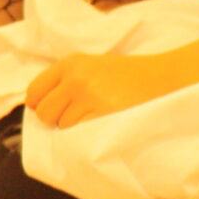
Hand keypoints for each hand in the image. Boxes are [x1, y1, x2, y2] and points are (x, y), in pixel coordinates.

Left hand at [26, 49, 175, 127]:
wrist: (164, 78)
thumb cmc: (127, 76)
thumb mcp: (92, 67)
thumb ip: (65, 81)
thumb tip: (38, 108)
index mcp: (70, 63)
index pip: (34, 91)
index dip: (41, 105)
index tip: (55, 110)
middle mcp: (76, 77)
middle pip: (44, 112)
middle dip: (58, 119)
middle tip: (80, 117)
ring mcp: (90, 95)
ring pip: (63, 126)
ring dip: (76, 128)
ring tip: (99, 117)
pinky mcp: (104, 113)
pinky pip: (81, 134)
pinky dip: (89, 135)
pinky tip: (104, 124)